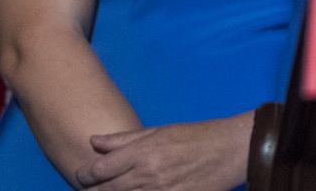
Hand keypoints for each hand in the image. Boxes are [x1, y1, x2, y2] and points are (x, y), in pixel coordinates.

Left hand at [74, 112, 253, 189]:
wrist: (233, 150)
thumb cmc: (198, 136)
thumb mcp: (160, 131)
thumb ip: (124, 139)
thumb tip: (94, 141)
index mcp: (143, 151)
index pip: (99, 169)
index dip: (84, 176)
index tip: (83, 176)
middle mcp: (148, 174)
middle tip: (88, 190)